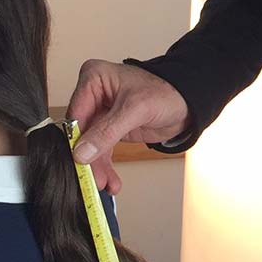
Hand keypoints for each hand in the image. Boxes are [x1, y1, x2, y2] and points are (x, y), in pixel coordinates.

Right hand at [66, 59, 189, 193]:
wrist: (186, 105)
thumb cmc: (166, 92)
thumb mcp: (136, 109)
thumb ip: (108, 131)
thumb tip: (83, 151)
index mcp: (94, 78)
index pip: (76, 112)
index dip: (76, 138)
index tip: (78, 159)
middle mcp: (94, 94)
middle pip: (81, 131)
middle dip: (88, 157)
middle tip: (92, 177)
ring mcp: (101, 113)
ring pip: (91, 144)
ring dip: (97, 166)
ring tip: (105, 183)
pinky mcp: (110, 129)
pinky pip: (102, 150)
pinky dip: (105, 166)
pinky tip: (110, 181)